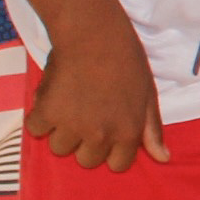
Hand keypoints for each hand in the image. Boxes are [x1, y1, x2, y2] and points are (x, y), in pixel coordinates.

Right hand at [28, 14, 168, 172]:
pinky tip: (53, 98)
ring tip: (69, 105)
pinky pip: (36, 130)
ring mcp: (72, 126)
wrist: (94, 34)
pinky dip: (40, 118)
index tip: (106, 131)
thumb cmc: (126, 61)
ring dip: (61, 131)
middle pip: (86, 160)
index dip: (111, 149)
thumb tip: (162, 158)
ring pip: (60, 148)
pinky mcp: (47, 113)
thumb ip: (151, 129)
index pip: (117, 165)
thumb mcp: (149, 95)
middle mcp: (100, 135)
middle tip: (87, 115)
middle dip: (85, 142)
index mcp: (127, 133)